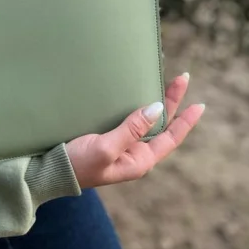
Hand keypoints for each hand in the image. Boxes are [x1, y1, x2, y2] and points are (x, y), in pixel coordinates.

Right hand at [66, 73, 203, 188]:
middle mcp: (134, 153)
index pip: (170, 138)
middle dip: (172, 101)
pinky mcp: (106, 137)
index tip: (199, 103)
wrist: (49, 171)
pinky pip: (130, 119)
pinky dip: (137, 104)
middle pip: (160, 125)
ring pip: (146, 120)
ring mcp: (121, 145)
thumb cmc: (77, 164)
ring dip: (156, 101)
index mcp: (139, 160)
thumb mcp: (106, 148)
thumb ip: (131, 129)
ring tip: (164, 80)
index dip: (185, 121)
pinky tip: (136, 93)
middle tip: (181, 77)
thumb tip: (156, 108)